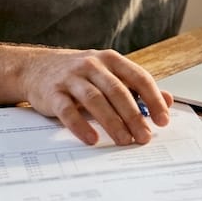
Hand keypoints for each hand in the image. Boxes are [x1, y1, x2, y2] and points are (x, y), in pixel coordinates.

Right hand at [20, 49, 172, 145]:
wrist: (34, 68)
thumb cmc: (79, 74)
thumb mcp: (109, 74)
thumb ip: (137, 87)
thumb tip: (168, 100)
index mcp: (111, 60)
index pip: (138, 78)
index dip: (153, 99)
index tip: (163, 120)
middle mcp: (92, 65)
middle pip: (118, 91)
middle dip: (134, 116)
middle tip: (144, 137)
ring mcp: (71, 78)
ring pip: (95, 100)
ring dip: (112, 122)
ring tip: (124, 141)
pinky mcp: (52, 93)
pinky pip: (68, 111)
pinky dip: (81, 126)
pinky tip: (92, 139)